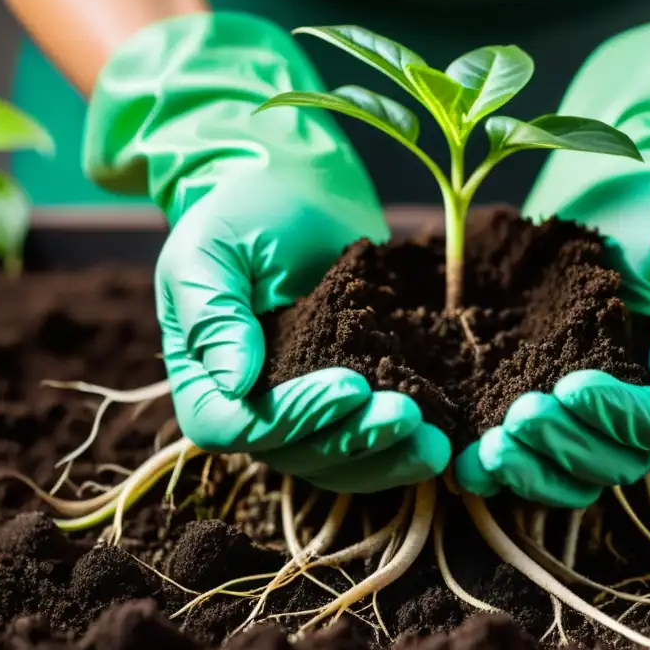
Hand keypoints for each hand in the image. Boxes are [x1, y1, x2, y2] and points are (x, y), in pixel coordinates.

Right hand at [157, 170, 450, 492]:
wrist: (294, 189)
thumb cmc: (243, 212)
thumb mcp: (211, 250)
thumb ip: (213, 314)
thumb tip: (236, 384)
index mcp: (204, 382)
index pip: (238, 428)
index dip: (294, 419)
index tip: (352, 387)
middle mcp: (251, 409)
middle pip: (296, 454)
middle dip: (355, 440)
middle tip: (408, 416)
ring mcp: (301, 410)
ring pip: (338, 459)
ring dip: (388, 457)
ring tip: (437, 443)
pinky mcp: (346, 399)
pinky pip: (369, 441)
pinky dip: (402, 445)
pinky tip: (445, 434)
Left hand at [452, 16, 649, 506]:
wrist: (614, 202)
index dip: (619, 418)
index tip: (572, 386)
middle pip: (616, 462)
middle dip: (566, 446)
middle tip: (519, 416)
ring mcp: (604, 424)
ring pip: (574, 476)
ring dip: (532, 470)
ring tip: (489, 450)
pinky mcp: (559, 416)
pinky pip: (537, 461)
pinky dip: (505, 470)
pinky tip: (468, 462)